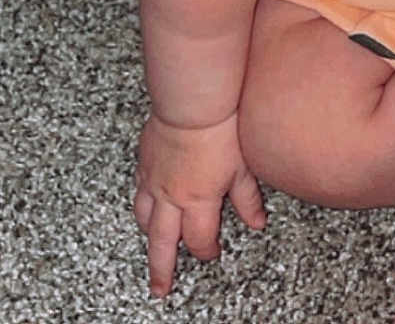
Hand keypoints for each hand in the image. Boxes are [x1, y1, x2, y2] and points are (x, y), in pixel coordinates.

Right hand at [133, 111, 264, 296]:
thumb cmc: (222, 130)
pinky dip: (141, 204)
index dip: (207, 250)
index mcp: (198, 201)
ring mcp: (154, 180)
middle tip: (159, 289)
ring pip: (144, 219)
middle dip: (162, 269)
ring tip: (152, 246)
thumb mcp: (243, 168)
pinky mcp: (145, 162)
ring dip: (149, 237)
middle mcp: (171, 197)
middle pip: (161, 243)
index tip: (213, 253)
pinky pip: (138, 192)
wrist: (193, 104)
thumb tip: (257, 223)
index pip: (200, 239)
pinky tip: (145, 204)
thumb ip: (247, 199)